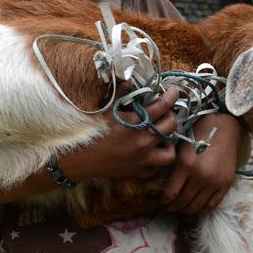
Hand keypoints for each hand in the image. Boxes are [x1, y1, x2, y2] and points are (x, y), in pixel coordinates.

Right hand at [58, 88, 180, 182]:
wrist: (78, 157)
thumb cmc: (92, 130)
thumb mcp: (106, 109)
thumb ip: (121, 94)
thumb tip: (129, 80)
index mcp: (137, 123)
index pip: (163, 106)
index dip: (172, 96)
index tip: (175, 91)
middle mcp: (143, 141)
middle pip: (171, 127)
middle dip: (172, 117)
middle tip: (166, 114)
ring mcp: (142, 159)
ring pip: (170, 154)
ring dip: (168, 144)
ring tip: (162, 138)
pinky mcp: (136, 172)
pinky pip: (155, 170)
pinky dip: (155, 163)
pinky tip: (150, 155)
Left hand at [161, 113, 243, 214]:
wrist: (225, 128)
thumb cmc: (198, 135)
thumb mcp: (180, 149)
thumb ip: (172, 168)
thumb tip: (159, 187)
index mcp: (186, 165)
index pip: (170, 194)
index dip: (163, 201)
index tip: (161, 201)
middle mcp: (201, 176)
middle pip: (182, 202)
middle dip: (173, 207)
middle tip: (169, 206)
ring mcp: (215, 182)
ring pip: (196, 207)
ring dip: (186, 210)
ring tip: (181, 207)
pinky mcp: (226, 184)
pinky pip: (211, 205)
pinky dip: (202, 209)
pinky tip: (196, 206)